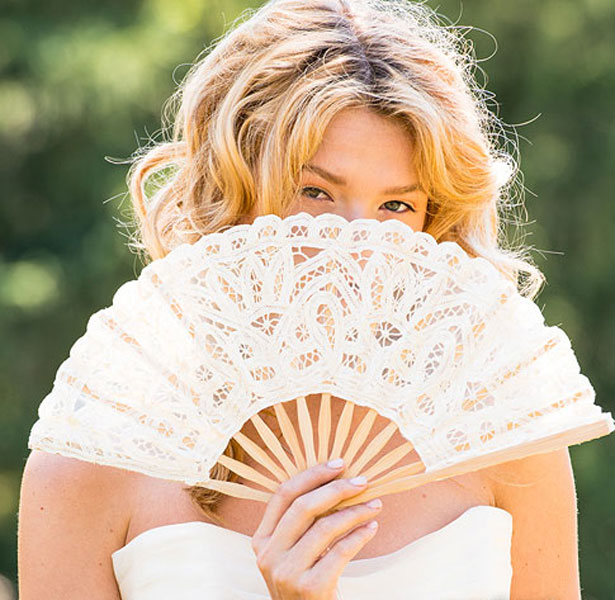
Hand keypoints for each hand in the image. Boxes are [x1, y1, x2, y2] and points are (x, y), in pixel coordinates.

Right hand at [251, 459, 382, 598]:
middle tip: (361, 482)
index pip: (283, 494)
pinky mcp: (309, 587)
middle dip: (336, 489)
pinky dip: (359, 535)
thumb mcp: (292, 551)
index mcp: (262, 539)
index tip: (338, 464)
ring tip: (373, 505)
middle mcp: (269, 555)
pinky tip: (371, 528)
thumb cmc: (305, 581)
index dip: (312, 475)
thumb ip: (301, 523)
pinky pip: (340, 551)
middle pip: (303, 507)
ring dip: (355, 512)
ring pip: (325, 527)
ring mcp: (287, 572)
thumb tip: (335, 480)